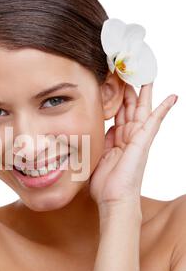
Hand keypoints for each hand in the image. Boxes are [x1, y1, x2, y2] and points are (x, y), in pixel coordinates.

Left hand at [89, 82, 177, 207]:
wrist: (113, 200)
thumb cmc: (105, 184)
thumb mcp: (97, 157)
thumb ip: (101, 141)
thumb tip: (103, 129)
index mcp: (117, 139)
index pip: (118, 114)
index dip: (116, 98)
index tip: (113, 83)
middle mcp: (129, 137)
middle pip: (131, 107)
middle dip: (129, 89)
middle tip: (128, 71)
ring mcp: (138, 138)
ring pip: (142, 109)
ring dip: (144, 92)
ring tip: (146, 74)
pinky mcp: (143, 142)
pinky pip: (155, 122)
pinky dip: (164, 109)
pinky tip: (172, 97)